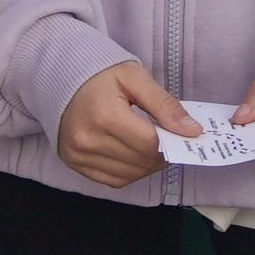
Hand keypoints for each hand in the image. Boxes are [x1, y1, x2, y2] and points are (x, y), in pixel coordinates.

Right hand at [55, 59, 200, 186]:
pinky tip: (138, 157)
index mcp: (104, 114)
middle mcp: (87, 139)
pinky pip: (113, 180)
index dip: (172, 142)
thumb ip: (165, 105)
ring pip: (129, 174)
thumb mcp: (135, 78)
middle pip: (140, 160)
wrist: (61, 77)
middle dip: (163, 154)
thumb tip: (192, 131)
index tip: (184, 135)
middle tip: (173, 140)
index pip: (149, 143)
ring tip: (156, 148)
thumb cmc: (101, 75)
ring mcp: (78, 155)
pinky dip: (132, 173)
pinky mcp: (73, 163)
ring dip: (149, 166)